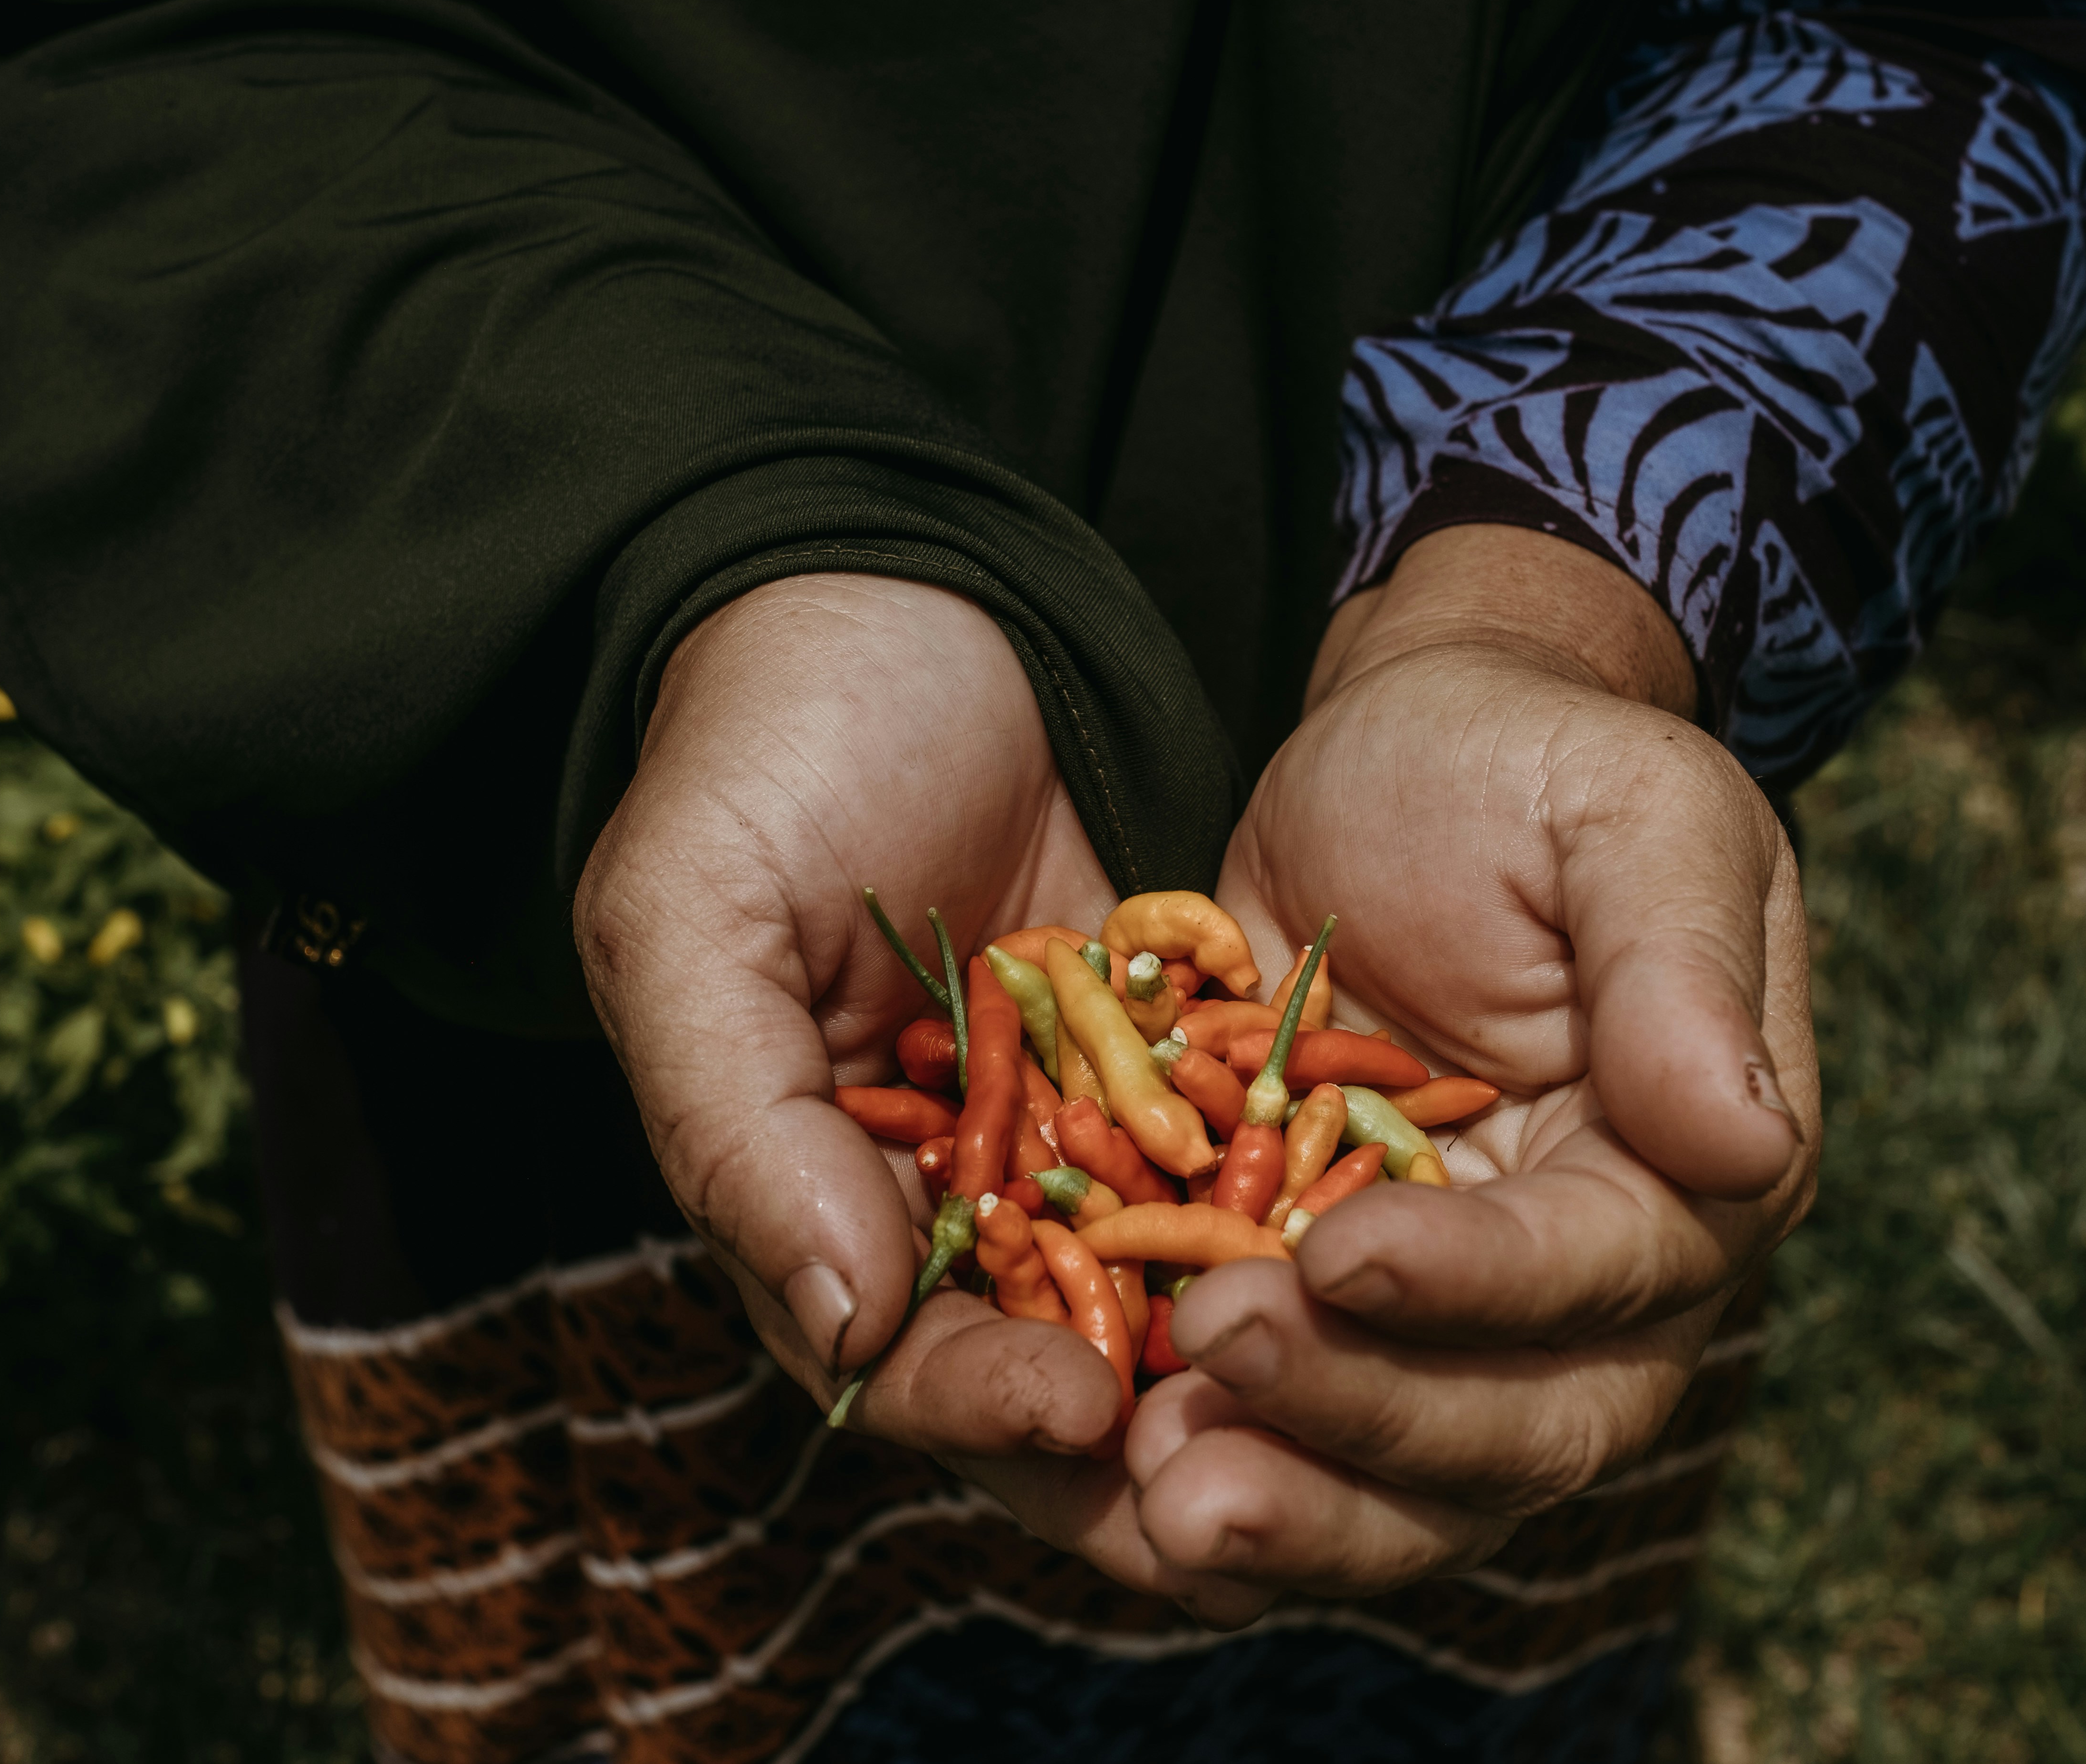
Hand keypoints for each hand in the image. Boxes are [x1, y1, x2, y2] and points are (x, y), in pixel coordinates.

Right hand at [575, 575, 1270, 1625]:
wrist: (893, 606)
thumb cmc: (763, 755)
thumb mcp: (693, 920)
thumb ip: (738, 1126)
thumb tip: (841, 1329)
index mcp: (821, 1200)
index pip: (901, 1360)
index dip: (982, 1409)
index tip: (1074, 1413)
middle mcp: (958, 1203)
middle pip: (1058, 1378)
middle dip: (1152, 1445)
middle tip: (1251, 1480)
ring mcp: (1078, 1139)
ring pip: (1177, 1304)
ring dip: (1257, 1366)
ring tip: (1347, 1392)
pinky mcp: (1182, 1067)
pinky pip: (1255, 1166)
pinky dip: (1312, 1217)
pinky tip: (1392, 1249)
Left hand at [1124, 525, 1820, 1594]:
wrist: (1403, 756)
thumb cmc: (1528, 764)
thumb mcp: (1628, 814)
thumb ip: (1681, 966)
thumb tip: (1747, 1140)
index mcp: (1684, 1173)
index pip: (1598, 1273)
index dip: (1477, 1287)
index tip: (1341, 1256)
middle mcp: (1585, 1287)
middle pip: (1512, 1431)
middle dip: (1361, 1435)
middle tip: (1206, 1410)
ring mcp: (1446, 1319)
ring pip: (1401, 1482)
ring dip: (1284, 1502)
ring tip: (1151, 1494)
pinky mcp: (1319, 1309)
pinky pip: (1283, 1431)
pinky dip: (1202, 1455)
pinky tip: (1100, 1462)